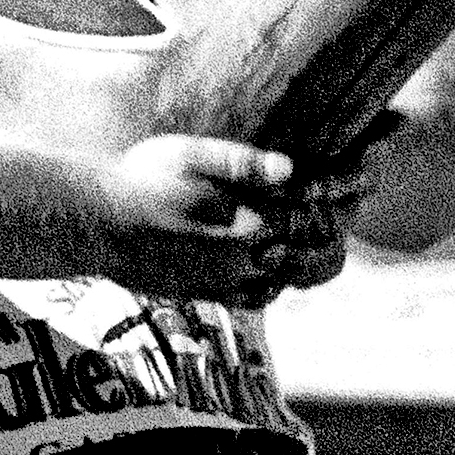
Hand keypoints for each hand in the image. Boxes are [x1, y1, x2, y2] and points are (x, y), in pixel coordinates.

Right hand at [101, 133, 355, 306]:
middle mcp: (241, 261)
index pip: (313, 213)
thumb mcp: (190, 156)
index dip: (338, 193)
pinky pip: (255, 298)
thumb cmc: (139, 179)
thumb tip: (292, 170)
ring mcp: (223, 282)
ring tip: (313, 229)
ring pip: (285, 278)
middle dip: (329, 227)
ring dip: (302, 255)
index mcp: (247, 222)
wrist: (94, 225)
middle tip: (348, 201)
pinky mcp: (205, 294)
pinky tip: (270, 259)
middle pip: (307, 251)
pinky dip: (272, 281)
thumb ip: (243, 164)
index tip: (360, 177)